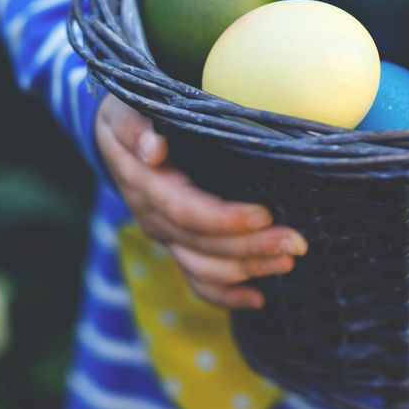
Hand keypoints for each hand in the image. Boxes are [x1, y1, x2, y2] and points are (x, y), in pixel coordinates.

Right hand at [95, 95, 306, 308]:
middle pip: (203, 244)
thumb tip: (154, 149)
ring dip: (247, 269)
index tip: (263, 215)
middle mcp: (154, 217)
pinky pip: (198, 280)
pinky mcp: (177, 245)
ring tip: (287, 260)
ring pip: (204, 267)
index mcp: (145, 184)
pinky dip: (226, 295)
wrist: (112, 137)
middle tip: (296, 243)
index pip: (185, 210)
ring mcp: (166, 236)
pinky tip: (258, 299)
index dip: (223, 219)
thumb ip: (135, 127)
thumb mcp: (124, 109)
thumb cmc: (129, 113)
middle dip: (250, 247)